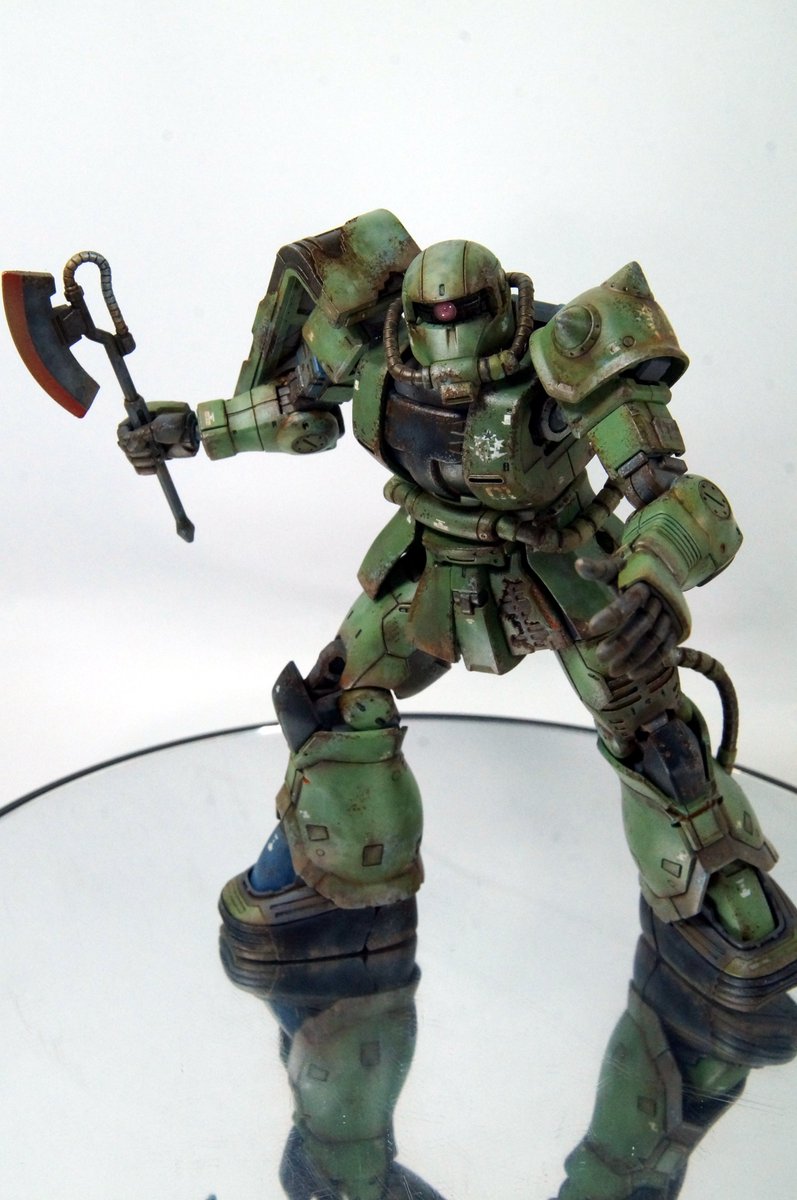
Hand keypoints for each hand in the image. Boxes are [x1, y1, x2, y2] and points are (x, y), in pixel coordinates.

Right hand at [117, 405, 197, 475]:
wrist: (195, 433)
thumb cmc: (178, 424)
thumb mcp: (157, 427)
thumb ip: (140, 436)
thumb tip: (128, 448)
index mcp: (139, 420)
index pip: (122, 431)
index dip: (126, 439)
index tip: (135, 444)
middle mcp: (140, 432)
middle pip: (125, 447)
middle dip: (138, 451)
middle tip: (152, 449)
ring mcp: (146, 445)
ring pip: (133, 458)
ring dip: (144, 460)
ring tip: (158, 455)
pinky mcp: (153, 456)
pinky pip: (140, 468)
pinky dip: (145, 469)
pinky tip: (155, 467)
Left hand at [576, 555, 678, 678]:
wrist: (666, 571)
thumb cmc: (633, 572)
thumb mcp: (617, 567)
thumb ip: (599, 569)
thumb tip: (578, 565)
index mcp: (645, 584)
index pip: (629, 600)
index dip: (612, 615)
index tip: (591, 628)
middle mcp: (660, 601)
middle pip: (642, 624)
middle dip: (621, 642)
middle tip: (600, 656)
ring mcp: (670, 616)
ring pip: (654, 639)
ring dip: (635, 657)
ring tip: (614, 671)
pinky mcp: (676, 630)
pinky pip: (665, 649)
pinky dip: (651, 663)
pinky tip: (633, 675)